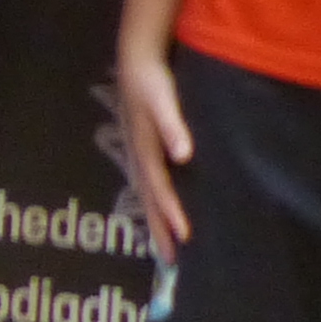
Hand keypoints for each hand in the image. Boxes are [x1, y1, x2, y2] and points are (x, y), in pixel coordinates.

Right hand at [116, 46, 192, 260]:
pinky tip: (162, 211)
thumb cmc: (151, 79)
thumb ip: (173, 125)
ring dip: (155, 220)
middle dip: (159, 228)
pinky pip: (148, 184)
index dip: (171, 212)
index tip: (184, 237)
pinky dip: (155, 203)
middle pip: (149, 199)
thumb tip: (183, 155)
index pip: (160, 187)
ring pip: (146, 195)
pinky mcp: (143, 148)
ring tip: (165, 247)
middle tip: (170, 262)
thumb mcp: (162, 97)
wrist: (135, 59)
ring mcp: (138, 152)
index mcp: (144, 146)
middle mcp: (139, 154)